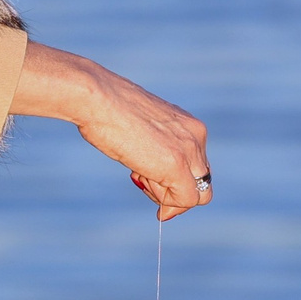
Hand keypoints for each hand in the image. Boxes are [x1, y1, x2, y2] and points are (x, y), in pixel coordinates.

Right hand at [10, 43, 210, 220]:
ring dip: (165, 194)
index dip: (176, 181)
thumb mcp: (142, 129)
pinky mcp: (178, 165)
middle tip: (144, 180)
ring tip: (137, 170)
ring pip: (195, 194)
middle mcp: (196, 135)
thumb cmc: (109, 110)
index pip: (197, 166)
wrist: (99, 98)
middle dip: (173, 191)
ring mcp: (189, 150)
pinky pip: (186, 199)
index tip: (151, 181)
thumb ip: (156, 148)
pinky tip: (141, 176)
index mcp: (188, 125)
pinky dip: (165, 201)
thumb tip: (153, 174)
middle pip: (201, 182)